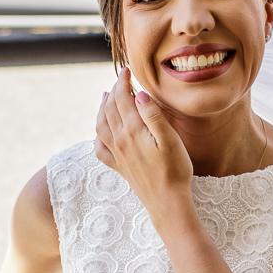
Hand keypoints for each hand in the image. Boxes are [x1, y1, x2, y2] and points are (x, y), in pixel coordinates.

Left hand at [95, 68, 193, 219]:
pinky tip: (101, 133)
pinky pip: (100, 148)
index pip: (122, 98)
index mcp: (132, 131)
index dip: (123, 81)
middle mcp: (120, 141)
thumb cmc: (175, 170)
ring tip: (105, 97)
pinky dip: (98, 136)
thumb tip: (139, 94)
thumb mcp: (170, 140)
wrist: (167, 202)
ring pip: (100, 126)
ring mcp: (117, 155)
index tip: (127, 69)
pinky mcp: (119, 167)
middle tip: (120, 79)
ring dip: (101, 109)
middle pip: (109, 109)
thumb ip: (154, 115)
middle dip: (113, 90)